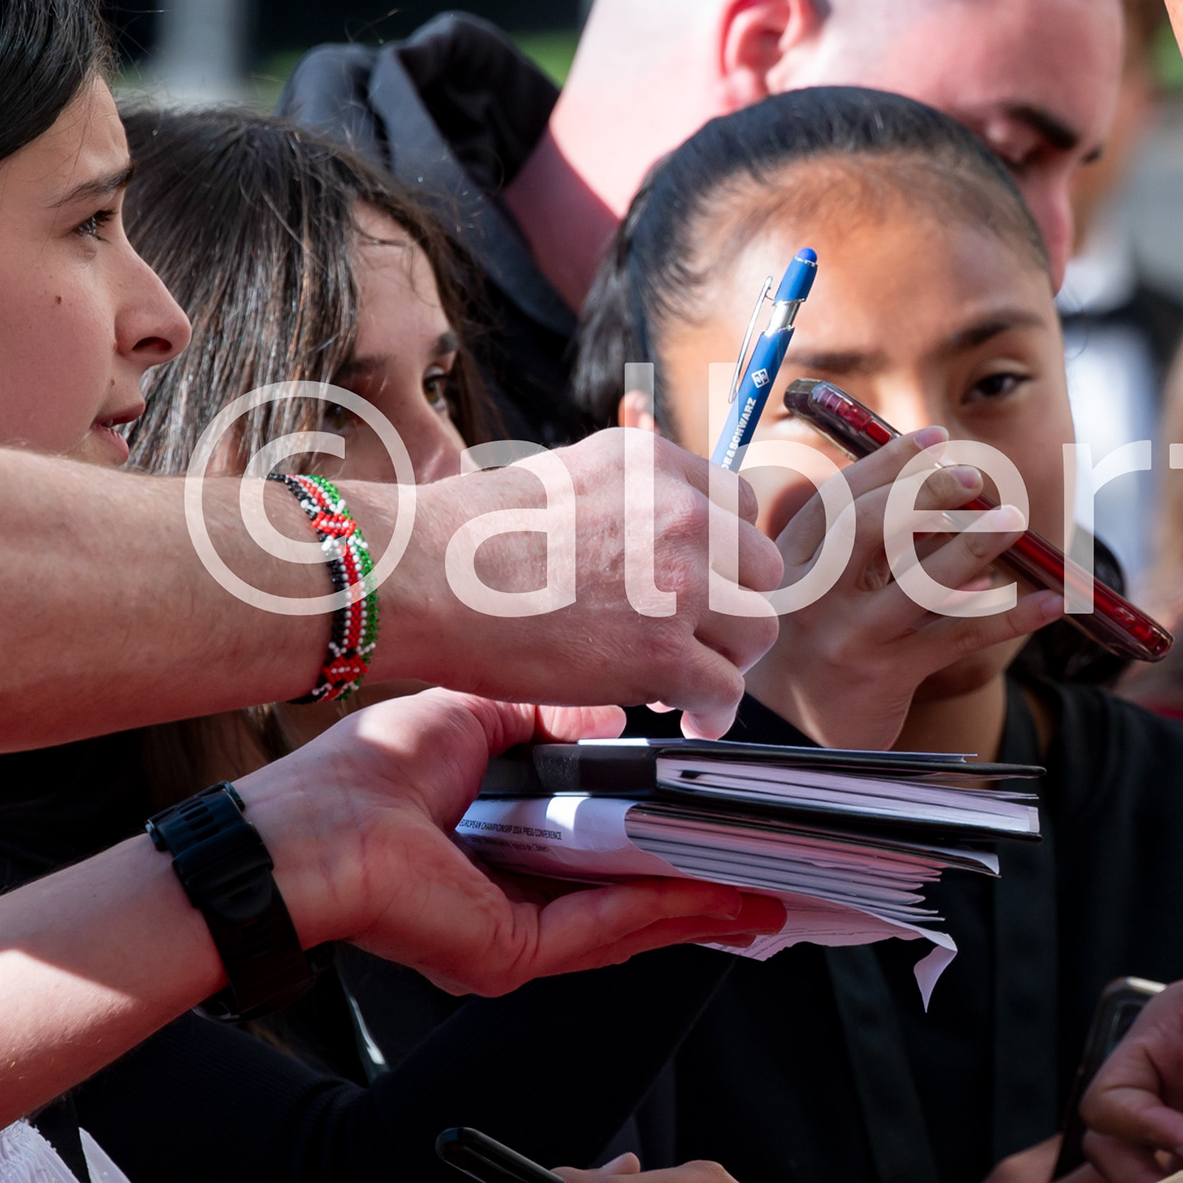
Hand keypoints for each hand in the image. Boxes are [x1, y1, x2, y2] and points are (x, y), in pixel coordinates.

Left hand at [239, 689, 789, 996]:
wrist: (311, 829)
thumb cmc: (364, 775)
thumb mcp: (478, 720)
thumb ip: (552, 720)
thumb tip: (616, 719)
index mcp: (495, 853)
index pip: (594, 861)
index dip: (657, 850)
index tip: (713, 835)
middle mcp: (507, 905)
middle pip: (625, 906)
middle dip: (697, 896)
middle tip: (761, 884)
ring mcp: (512, 938)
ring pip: (626, 926)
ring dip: (696, 911)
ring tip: (758, 897)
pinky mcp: (511, 955)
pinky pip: (602, 931)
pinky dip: (662, 913)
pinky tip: (709, 896)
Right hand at [362, 429, 783, 733]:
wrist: (422, 576)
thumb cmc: (465, 538)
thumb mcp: (563, 479)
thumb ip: (623, 503)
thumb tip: (642, 542)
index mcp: (653, 464)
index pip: (736, 504)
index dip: (725, 553)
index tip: (708, 581)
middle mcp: (679, 514)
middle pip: (760, 567)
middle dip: (733, 604)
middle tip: (699, 633)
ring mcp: (677, 582)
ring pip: (757, 629)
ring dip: (728, 658)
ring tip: (691, 680)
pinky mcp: (662, 650)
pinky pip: (724, 690)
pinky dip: (713, 711)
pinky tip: (689, 718)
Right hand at [739, 433, 1066, 751]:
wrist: (778, 741)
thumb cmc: (805, 656)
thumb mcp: (814, 598)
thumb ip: (866, 559)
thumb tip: (952, 523)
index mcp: (791, 564)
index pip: (839, 500)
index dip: (887, 463)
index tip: (933, 438)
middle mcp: (813, 595)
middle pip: (870, 529)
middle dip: (924, 494)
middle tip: (973, 476)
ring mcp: (848, 635)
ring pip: (917, 582)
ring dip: (972, 547)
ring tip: (1014, 522)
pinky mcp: (884, 675)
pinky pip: (955, 638)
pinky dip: (1007, 618)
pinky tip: (1046, 604)